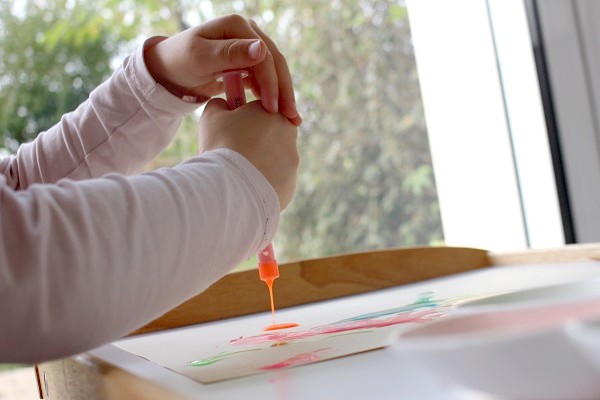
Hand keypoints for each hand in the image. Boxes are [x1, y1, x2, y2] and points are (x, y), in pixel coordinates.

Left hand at [144, 14, 301, 125]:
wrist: (169, 70)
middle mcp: (247, 32)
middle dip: (284, 91)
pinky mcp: (248, 62)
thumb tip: (262, 49)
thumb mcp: (201, 58)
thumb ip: (230, 54)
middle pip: (275, 63)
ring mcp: (249, 47)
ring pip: (274, 72)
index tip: (273, 108)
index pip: (264, 55)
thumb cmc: (180, 61)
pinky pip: (266, 78)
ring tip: (291, 119)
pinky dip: (273, 95)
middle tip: (291, 117)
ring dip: (283, 95)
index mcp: (237, 26)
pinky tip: (278, 113)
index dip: (272, 82)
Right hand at [198, 99, 299, 209]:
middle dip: (254, 143)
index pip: (259, 112)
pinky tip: (247, 187)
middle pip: (269, 136)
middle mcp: (289, 134)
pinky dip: (263, 183)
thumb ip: (220, 104)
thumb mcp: (212, 116)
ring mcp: (292, 161)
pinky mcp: (291, 184)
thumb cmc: (221, 145)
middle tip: (233, 154)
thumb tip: (223, 105)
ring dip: (259, 164)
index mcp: (273, 112)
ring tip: (238, 173)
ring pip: (273, 160)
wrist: (231, 185)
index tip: (230, 133)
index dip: (243, 122)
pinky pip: (275, 182)